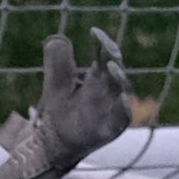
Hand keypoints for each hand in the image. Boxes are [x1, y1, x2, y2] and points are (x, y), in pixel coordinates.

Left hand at [0, 29, 136, 178]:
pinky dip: (123, 107)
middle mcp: (107, 89)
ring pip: (122, 89)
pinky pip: (123, 115)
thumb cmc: (59, 112)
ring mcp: (113, 107)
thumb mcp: (55, 86)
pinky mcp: (114, 126)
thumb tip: (57, 38)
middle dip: (114, 57)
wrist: (55, 145)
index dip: (102, 42)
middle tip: (108, 49)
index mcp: (96, 76)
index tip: (94, 33)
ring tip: (112, 67)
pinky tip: (119, 99)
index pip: (104, 54)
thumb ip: (57, 63)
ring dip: (119, 78)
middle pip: (115, 68)